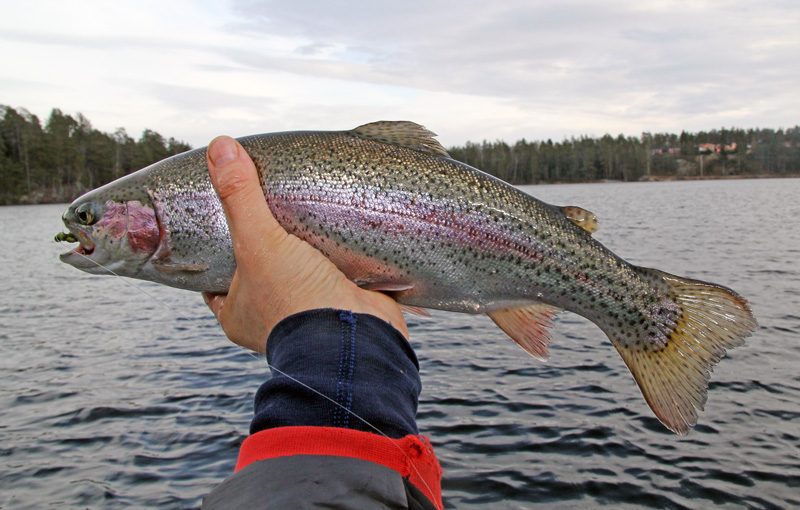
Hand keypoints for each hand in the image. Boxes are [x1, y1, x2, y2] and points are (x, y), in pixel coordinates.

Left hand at [202, 136, 408, 352]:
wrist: (358, 337)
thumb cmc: (295, 299)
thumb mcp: (258, 241)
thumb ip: (240, 195)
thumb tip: (219, 145)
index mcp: (238, 314)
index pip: (217, 278)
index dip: (218, 249)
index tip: (225, 221)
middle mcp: (271, 316)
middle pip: (262, 269)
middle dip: (269, 244)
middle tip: (270, 210)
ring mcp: (310, 312)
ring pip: (301, 271)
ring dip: (306, 249)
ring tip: (304, 213)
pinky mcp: (344, 302)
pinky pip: (338, 273)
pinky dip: (339, 256)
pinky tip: (340, 229)